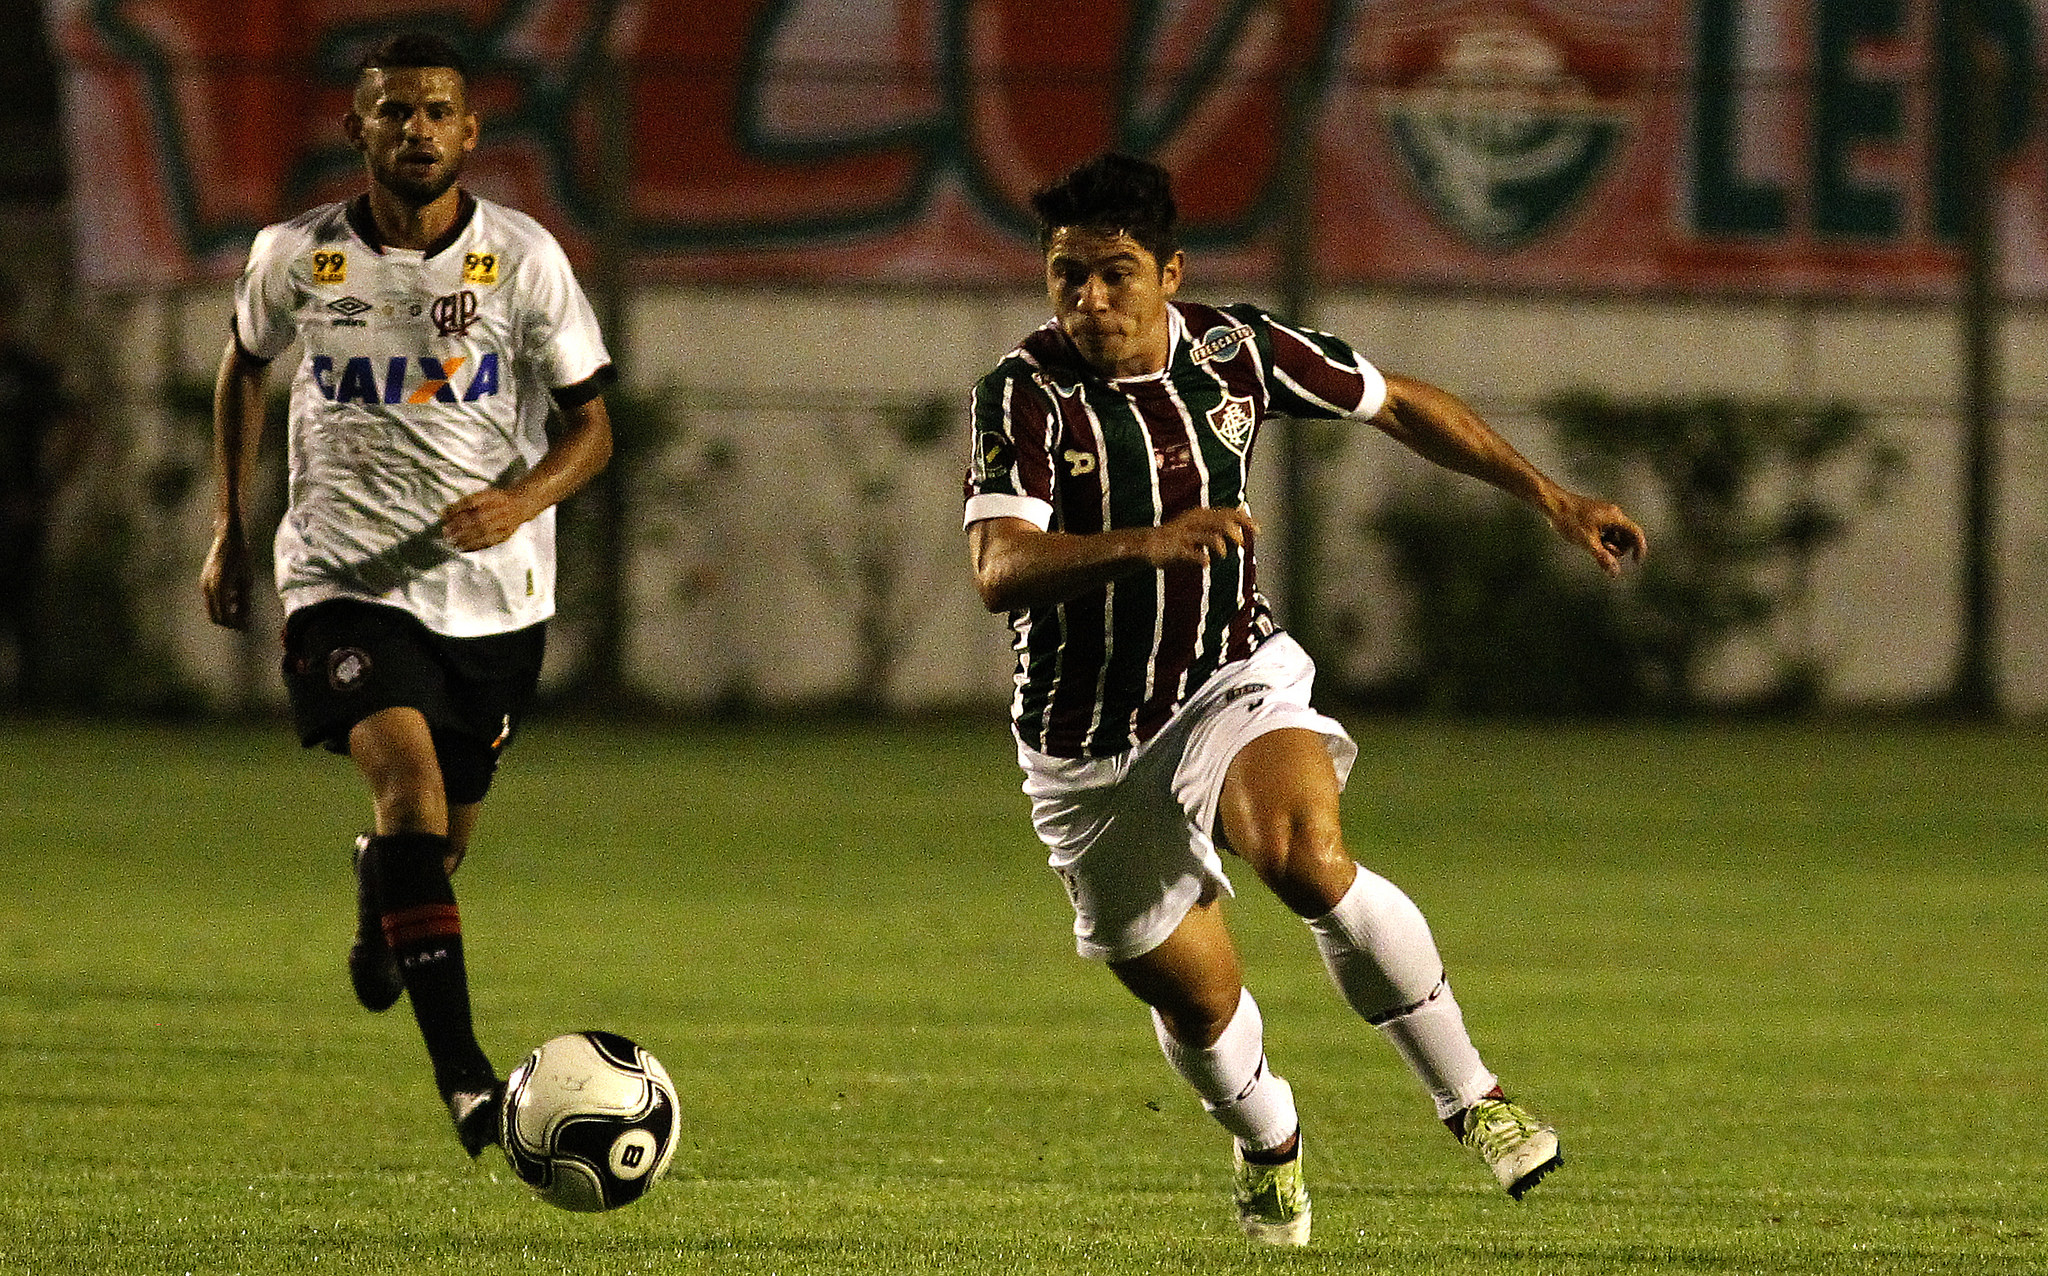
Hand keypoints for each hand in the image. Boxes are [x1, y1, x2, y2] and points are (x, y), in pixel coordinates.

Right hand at [201, 527, 252, 629]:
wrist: (228, 538)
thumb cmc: (241, 558)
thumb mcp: (247, 580)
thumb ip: (245, 600)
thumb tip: (245, 619)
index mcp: (220, 588)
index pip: (224, 616)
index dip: (236, 624)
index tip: (247, 626)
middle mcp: (208, 587)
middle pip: (215, 616)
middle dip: (229, 622)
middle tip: (244, 622)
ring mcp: (204, 584)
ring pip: (212, 609)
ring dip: (226, 612)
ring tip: (242, 607)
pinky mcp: (204, 580)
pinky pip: (211, 599)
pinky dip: (222, 603)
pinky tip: (235, 597)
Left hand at [441, 487, 533, 551]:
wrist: (521, 505)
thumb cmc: (495, 500)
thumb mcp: (481, 496)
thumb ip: (463, 504)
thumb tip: (443, 513)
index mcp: (492, 497)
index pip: (472, 502)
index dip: (457, 510)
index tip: (444, 517)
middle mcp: (499, 509)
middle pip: (477, 518)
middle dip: (460, 526)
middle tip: (446, 532)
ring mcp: (504, 523)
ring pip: (483, 531)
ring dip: (466, 538)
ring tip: (452, 542)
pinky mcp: (505, 534)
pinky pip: (489, 541)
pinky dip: (475, 546)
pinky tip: (464, 548)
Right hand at [1144, 506, 1258, 568]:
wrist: (1145, 545)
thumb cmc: (1176, 540)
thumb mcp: (1199, 529)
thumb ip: (1218, 527)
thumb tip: (1242, 523)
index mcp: (1200, 515)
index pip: (1227, 513)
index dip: (1244, 520)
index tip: (1258, 529)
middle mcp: (1193, 521)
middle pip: (1219, 521)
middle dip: (1235, 530)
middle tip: (1244, 541)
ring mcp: (1184, 535)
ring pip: (1206, 535)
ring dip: (1218, 544)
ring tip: (1223, 553)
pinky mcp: (1175, 549)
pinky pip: (1191, 553)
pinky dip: (1200, 558)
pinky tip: (1206, 563)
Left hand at [1552, 493, 1646, 576]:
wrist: (1553, 503)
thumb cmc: (1569, 520)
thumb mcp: (1586, 542)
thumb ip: (1602, 557)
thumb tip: (1615, 573)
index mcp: (1615, 517)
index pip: (1637, 534)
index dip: (1640, 549)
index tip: (1636, 563)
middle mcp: (1614, 514)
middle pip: (1627, 537)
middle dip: (1618, 549)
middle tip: (1601, 551)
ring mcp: (1605, 513)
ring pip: (1616, 535)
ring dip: (1609, 545)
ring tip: (1591, 545)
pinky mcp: (1596, 515)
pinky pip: (1607, 531)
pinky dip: (1602, 539)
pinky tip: (1587, 540)